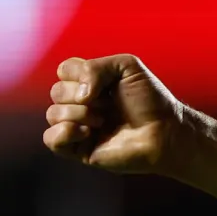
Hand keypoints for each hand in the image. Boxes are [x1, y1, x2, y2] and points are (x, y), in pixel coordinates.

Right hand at [43, 54, 190, 174]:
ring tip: (104, 121)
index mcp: (89, 83)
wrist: (166, 131)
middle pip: (56, 91)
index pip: (64, 70)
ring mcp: (79, 127)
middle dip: (83, 96)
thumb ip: (96, 67)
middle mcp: (81, 104)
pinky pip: (50, 139)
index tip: (107, 84)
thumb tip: (79, 94)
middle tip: (110, 106)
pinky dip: (65, 132)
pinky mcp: (79, 149)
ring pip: (53, 114)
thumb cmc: (151, 100)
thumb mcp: (127, 66)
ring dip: (80, 114)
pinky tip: (88, 133)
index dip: (81, 74)